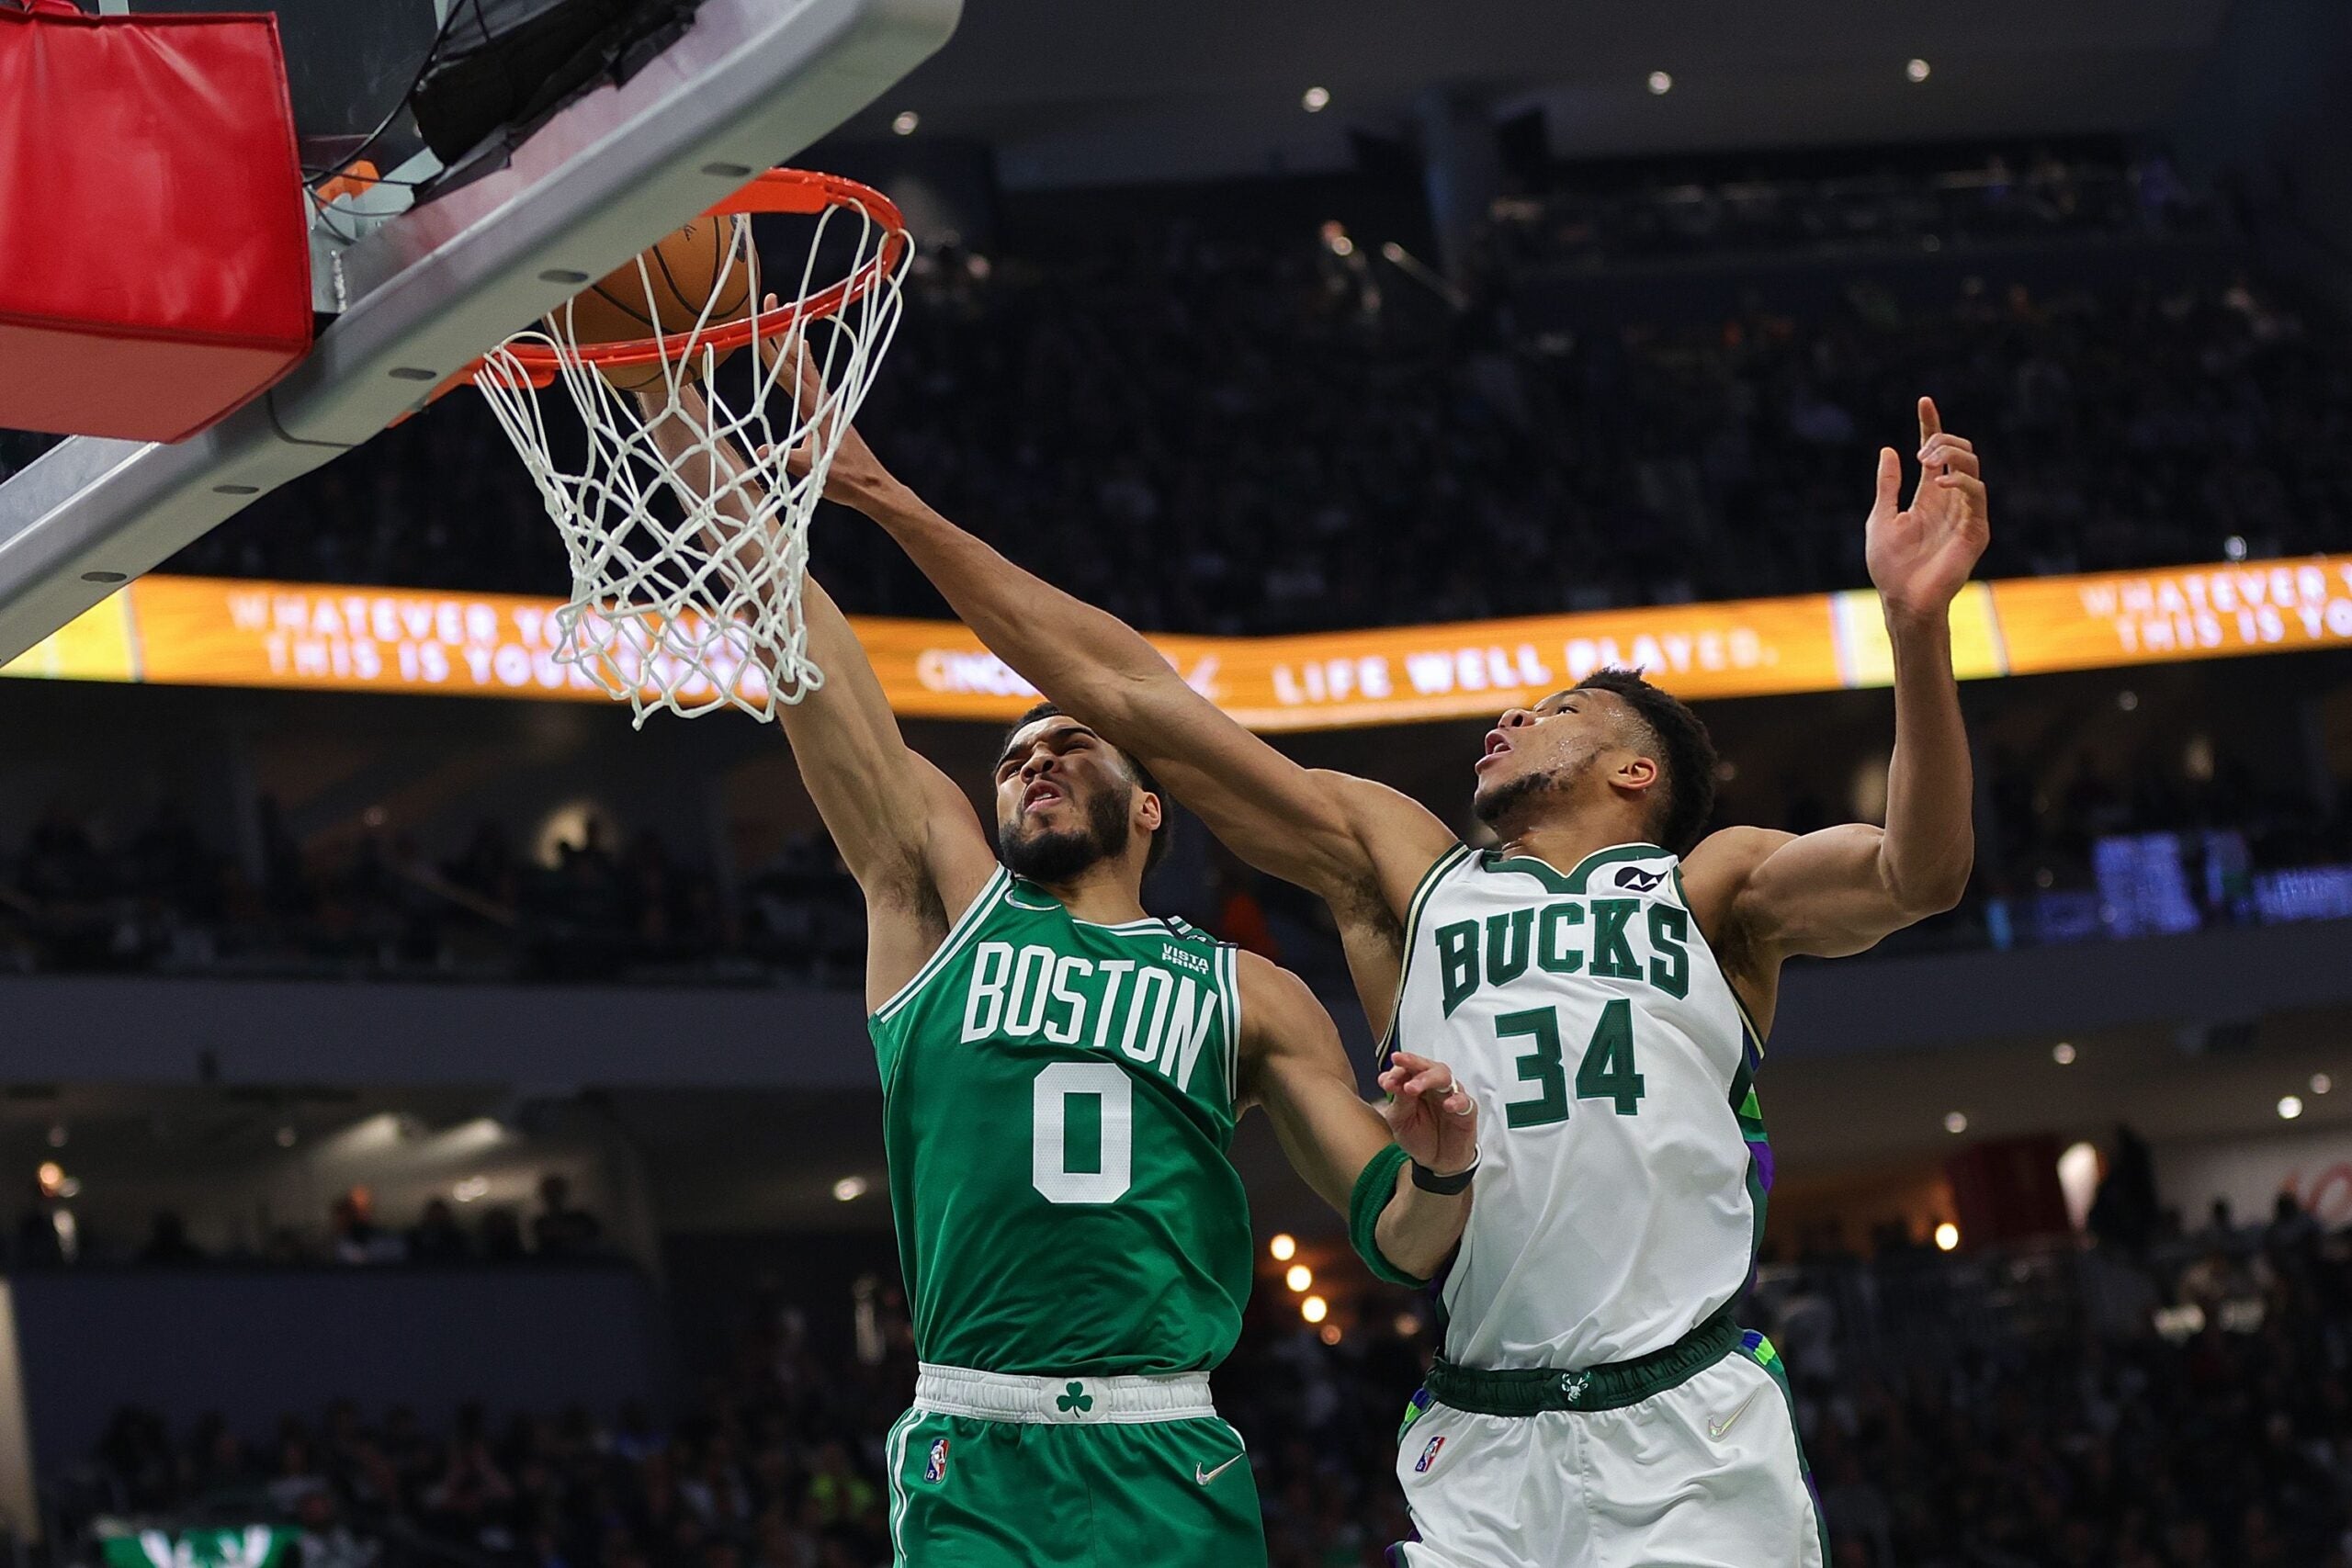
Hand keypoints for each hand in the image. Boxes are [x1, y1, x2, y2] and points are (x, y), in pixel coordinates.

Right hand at [751, 296, 895, 506]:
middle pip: (796, 358)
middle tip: (774, 300)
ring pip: (806, 364)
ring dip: (793, 341)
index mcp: (815, 409)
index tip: (765, 317)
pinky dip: (804, 360)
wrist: (873, 486)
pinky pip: (813, 377)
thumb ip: (789, 460)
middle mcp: (823, 400)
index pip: (787, 370)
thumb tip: (764, 452)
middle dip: (782, 329)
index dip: (772, 344)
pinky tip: (804, 352)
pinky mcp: (831, 411)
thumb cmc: (845, 481)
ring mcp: (828, 403)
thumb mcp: (813, 472)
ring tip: (788, 317)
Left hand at [1378, 1050, 1477, 1177]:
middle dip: (1412, 1063)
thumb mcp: (1400, 1120)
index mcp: (1416, 1085)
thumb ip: (1398, 1100)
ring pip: (1444, 1077)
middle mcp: (1434, 1086)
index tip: (1385, 1081)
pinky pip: (1465, 1101)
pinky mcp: (1466, 1111)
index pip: (1408, 1068)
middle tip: (1398, 1064)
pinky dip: (1457, 1101)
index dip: (1397, 1070)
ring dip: (1428, 1079)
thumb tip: (1388, 1080)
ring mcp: (1451, 1096)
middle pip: (1427, 1066)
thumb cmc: (1419, 1137)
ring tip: (1412, 1088)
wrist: (1436, 1162)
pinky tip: (1447, 1105)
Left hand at [1867, 397, 1988, 622]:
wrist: (1903, 599)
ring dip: (1950, 456)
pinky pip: (1976, 495)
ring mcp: (1965, 513)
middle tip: (1921, 454)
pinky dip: (1959, 482)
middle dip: (1941, 441)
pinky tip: (1938, 484)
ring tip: (1926, 461)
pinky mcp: (1976, 530)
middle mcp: (1949, 500)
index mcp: (1927, 496)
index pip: (1935, 454)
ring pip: (1972, 467)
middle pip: (1959, 453)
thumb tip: (1888, 450)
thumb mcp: (1881, 517)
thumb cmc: (1890, 566)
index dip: (1931, 426)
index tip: (1924, 401)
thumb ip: (1888, 485)